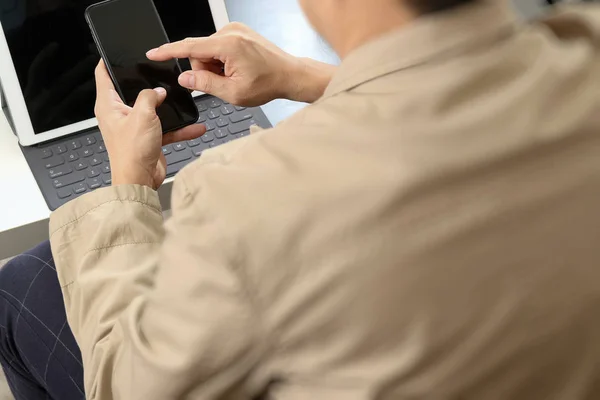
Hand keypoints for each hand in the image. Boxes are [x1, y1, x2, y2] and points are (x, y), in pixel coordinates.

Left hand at [94, 61, 204, 188]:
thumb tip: (157, 91)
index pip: (103, 76)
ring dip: (169, 109)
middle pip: (132, 91)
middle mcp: (119, 115)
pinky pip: (165, 129)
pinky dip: (179, 129)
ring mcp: (134, 127)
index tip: (117, 51)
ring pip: (153, 110)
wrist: (140, 181)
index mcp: (108, 106)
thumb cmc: (131, 152)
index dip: (109, 62)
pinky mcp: (148, 139)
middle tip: (159, 73)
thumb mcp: (142, 115)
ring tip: (182, 101)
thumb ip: (150, 96)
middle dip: (147, 84)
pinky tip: (194, 127)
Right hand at [147, 23, 335, 105]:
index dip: (168, 52)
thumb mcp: (233, 93)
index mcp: (228, 45)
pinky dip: (222, 60)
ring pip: (207, 50)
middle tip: (224, 83)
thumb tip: (185, 79)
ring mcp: (235, 30)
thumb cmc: (268, 84)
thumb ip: (205, 84)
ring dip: (215, 66)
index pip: (189, 47)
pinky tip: (237, 69)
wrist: (289, 75)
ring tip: (234, 76)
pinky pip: (218, 47)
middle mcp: (230, 32)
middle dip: (205, 70)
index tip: (153, 53)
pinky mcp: (238, 32)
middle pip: (198, 51)